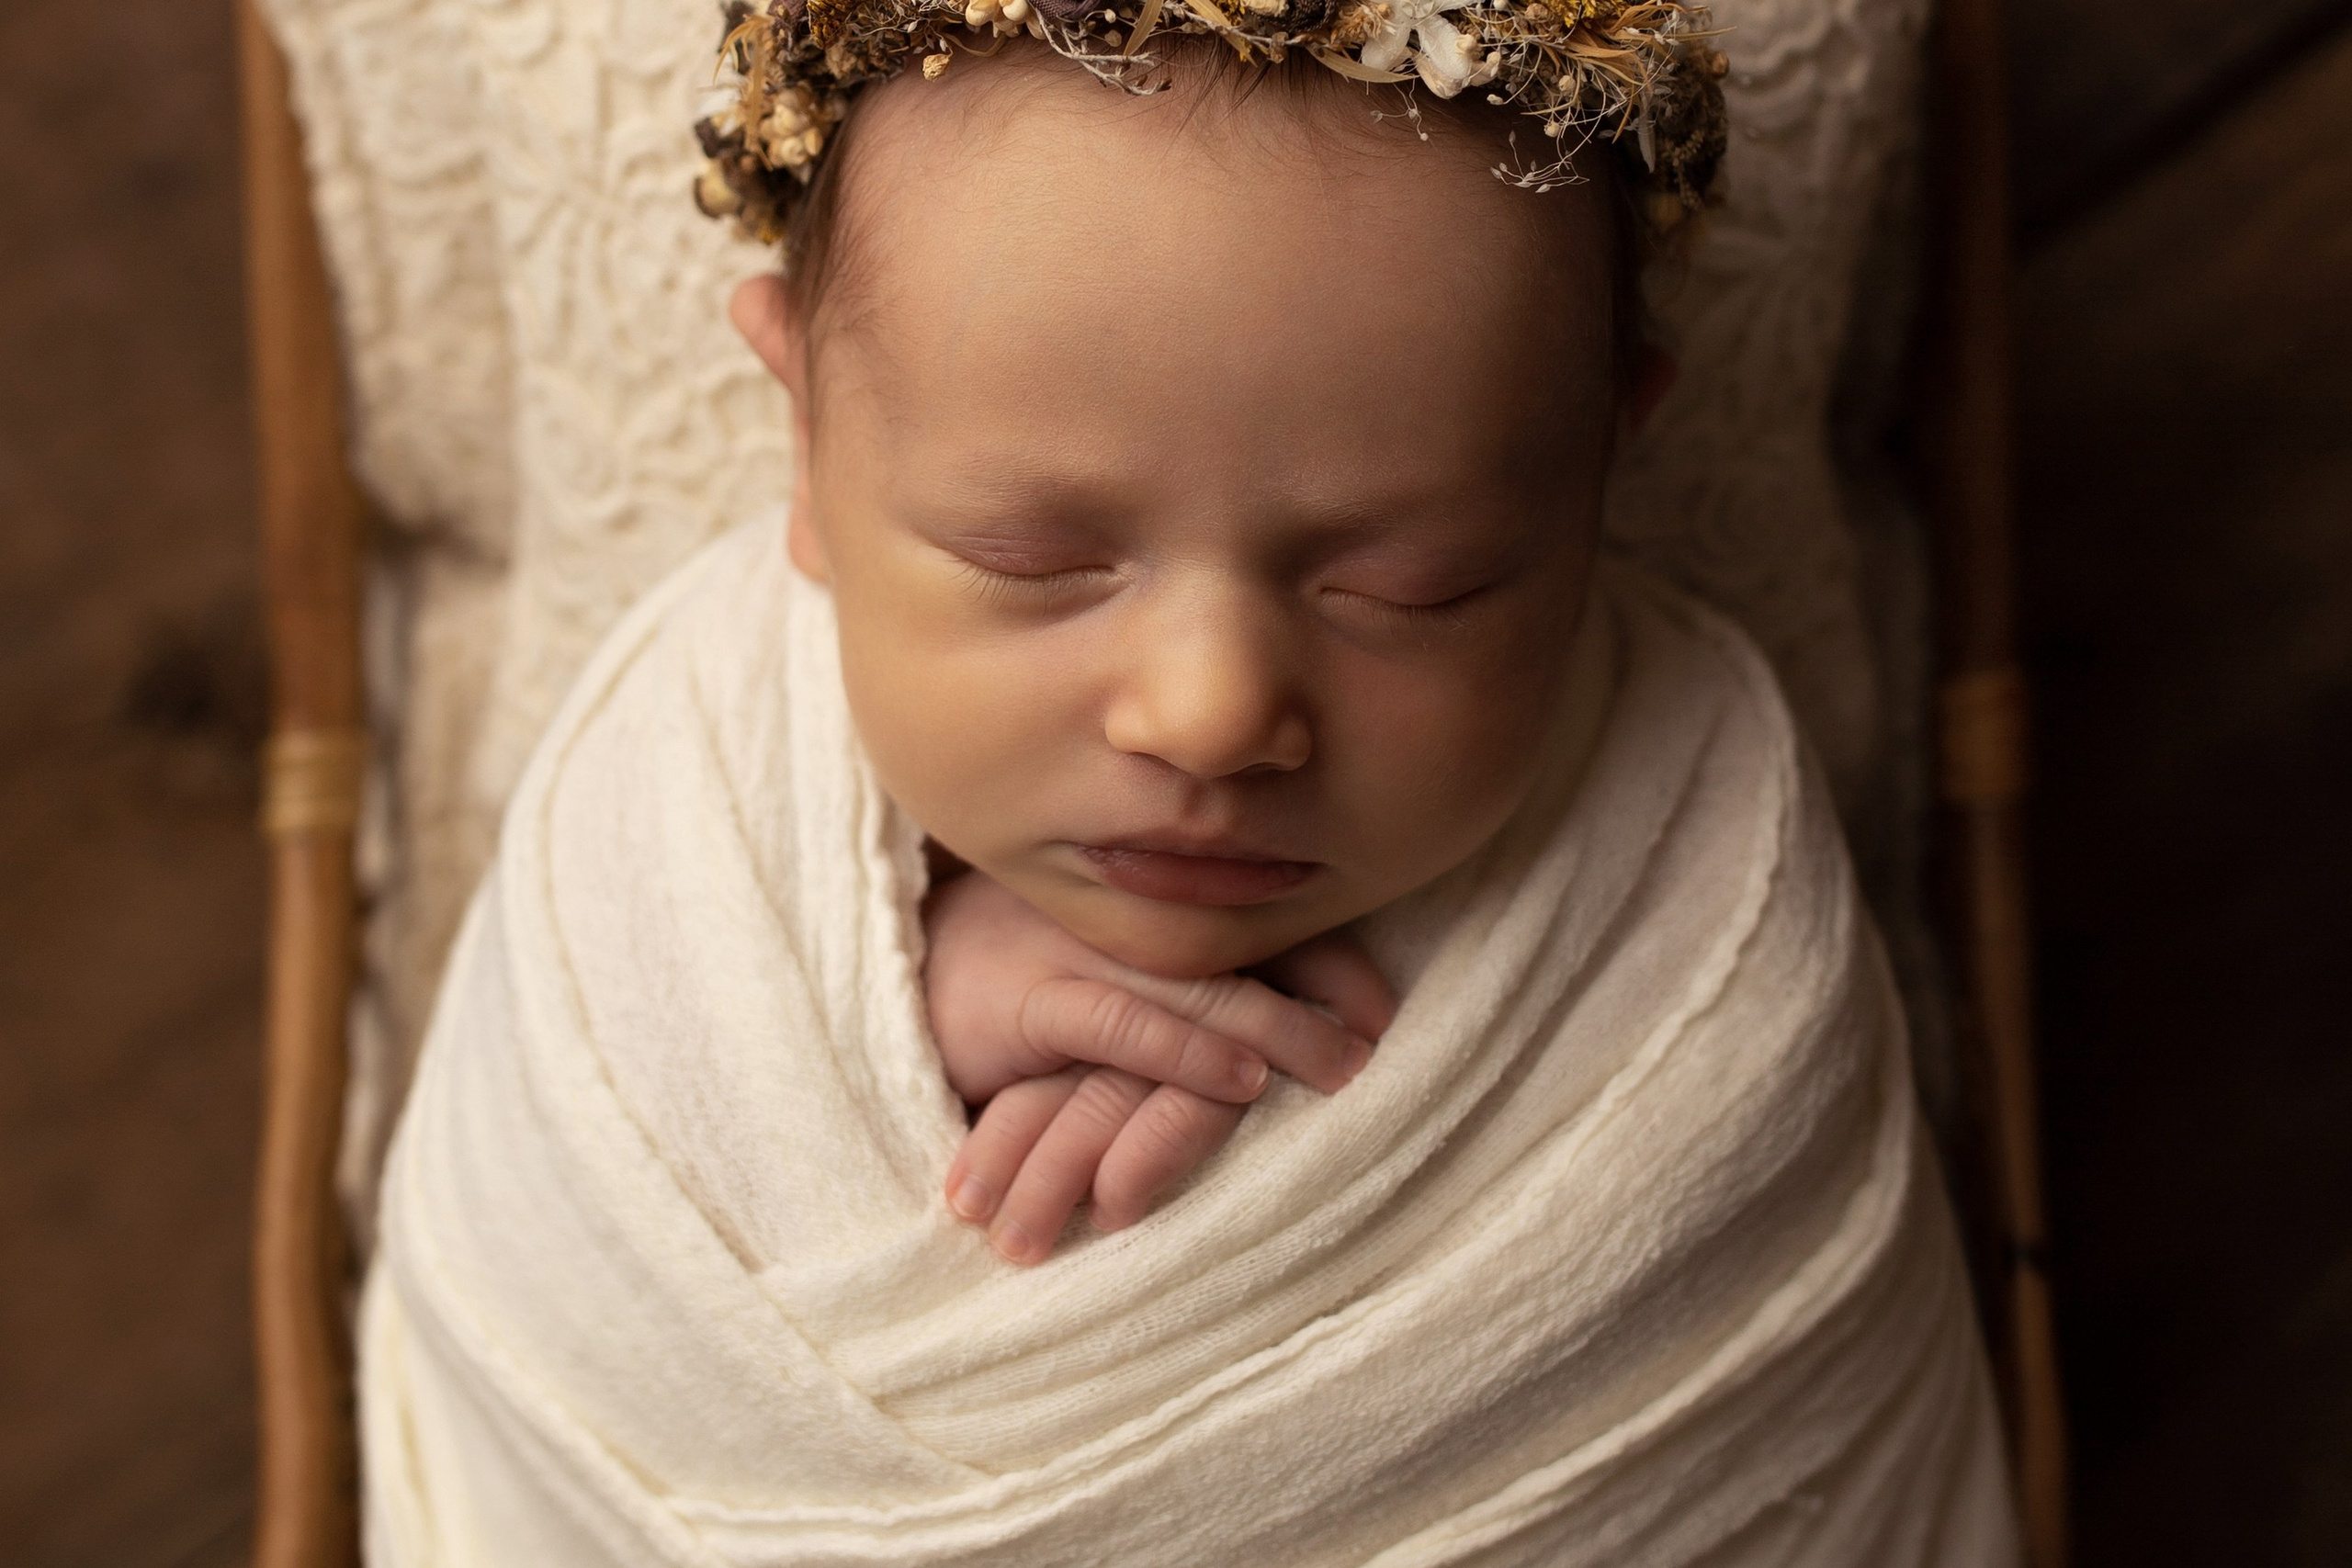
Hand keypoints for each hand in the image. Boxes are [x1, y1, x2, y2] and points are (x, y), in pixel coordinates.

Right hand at [922, 869, 1394, 1262]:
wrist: (895, 985)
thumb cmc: (1011, 983)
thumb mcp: (1103, 974)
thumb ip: (1177, 984)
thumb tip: (1276, 1024)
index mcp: (1143, 900)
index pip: (1251, 915)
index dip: (1327, 959)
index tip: (1384, 1010)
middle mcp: (1116, 913)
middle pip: (1241, 943)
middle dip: (1322, 992)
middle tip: (1381, 1043)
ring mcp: (1073, 950)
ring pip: (1199, 987)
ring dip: (1281, 1031)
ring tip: (1343, 1069)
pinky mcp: (1030, 1000)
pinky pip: (1126, 1026)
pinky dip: (1191, 1055)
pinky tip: (1245, 1083)